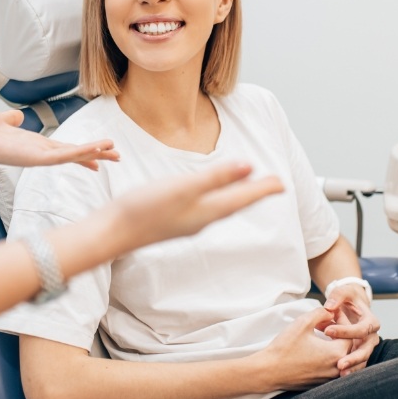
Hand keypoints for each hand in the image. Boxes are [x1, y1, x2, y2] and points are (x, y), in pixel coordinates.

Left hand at [0, 110, 119, 169]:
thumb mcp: (0, 120)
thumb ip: (11, 119)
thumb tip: (16, 116)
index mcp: (34, 145)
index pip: (64, 148)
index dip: (83, 150)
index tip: (100, 153)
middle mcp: (39, 153)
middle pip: (74, 154)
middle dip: (96, 154)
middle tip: (118, 156)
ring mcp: (39, 157)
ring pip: (73, 155)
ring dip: (94, 152)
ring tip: (114, 151)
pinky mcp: (35, 159)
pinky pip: (63, 156)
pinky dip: (80, 153)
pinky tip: (95, 150)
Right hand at [111, 162, 283, 249]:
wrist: (114, 232)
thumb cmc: (145, 208)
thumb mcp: (184, 188)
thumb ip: (216, 177)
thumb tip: (249, 166)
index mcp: (208, 211)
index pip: (243, 198)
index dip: (263, 189)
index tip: (282, 183)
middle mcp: (202, 219)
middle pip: (236, 204)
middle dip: (255, 193)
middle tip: (272, 185)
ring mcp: (188, 222)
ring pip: (222, 207)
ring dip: (238, 196)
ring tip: (247, 188)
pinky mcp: (174, 219)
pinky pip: (206, 208)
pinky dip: (218, 198)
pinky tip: (210, 195)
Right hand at [263, 308, 351, 390]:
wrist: (271, 370)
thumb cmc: (286, 346)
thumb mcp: (303, 322)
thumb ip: (320, 313)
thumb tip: (330, 311)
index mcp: (336, 353)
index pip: (350, 333)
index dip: (342, 320)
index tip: (332, 311)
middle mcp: (337, 368)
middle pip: (347, 346)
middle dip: (338, 330)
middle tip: (326, 319)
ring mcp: (329, 377)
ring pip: (340, 356)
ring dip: (334, 342)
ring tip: (321, 331)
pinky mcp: (321, 382)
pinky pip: (332, 365)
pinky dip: (329, 354)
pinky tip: (316, 345)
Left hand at [322, 284, 380, 375]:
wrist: (352, 305)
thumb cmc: (347, 297)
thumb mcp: (344, 291)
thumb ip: (337, 296)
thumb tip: (329, 307)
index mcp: (371, 321)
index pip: (360, 329)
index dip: (345, 330)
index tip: (327, 331)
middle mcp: (372, 336)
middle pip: (366, 350)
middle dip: (353, 357)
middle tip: (339, 364)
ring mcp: (367, 346)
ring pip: (363, 359)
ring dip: (353, 367)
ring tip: (341, 373)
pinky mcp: (360, 351)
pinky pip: (357, 362)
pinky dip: (351, 368)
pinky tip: (340, 375)